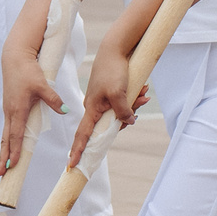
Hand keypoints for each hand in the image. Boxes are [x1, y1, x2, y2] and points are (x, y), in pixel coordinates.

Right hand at [0, 44, 62, 176]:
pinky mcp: (9, 106)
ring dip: (4, 151)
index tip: (12, 166)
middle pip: (6, 140)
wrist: (15, 57)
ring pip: (5, 135)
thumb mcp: (43, 85)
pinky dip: (6, 140)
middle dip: (3, 158)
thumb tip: (64, 111)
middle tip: (0, 175)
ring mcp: (8, 110)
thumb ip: (53, 99)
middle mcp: (10, 112)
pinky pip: (7, 127)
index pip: (16, 136)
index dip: (14, 152)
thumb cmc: (28, 71)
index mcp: (18, 110)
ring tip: (2, 166)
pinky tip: (8, 146)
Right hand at [67, 38, 142, 165]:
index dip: (78, 151)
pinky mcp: (111, 94)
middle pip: (110, 124)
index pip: (83, 135)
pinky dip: (134, 98)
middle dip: (128, 116)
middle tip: (141, 99)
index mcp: (91, 108)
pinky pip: (124, 103)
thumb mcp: (119, 93)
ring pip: (120, 113)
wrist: (115, 49)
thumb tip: (129, 122)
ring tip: (144, 91)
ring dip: (134, 105)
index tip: (72, 166)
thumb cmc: (113, 70)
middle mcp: (95, 107)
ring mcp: (103, 101)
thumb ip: (122, 112)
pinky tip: (143, 89)